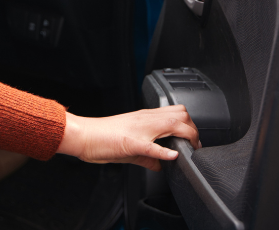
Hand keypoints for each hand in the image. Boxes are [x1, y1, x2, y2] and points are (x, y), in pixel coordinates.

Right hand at [57, 105, 199, 170]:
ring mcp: (139, 129)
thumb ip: (149, 157)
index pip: (177, 112)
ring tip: (188, 149)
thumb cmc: (103, 138)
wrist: (84, 135)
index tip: (194, 141)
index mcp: (145, 118)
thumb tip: (162, 165)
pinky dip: (163, 151)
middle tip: (194, 146)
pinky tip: (170, 157)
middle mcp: (145, 119)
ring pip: (171, 122)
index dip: (191, 125)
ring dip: (185, 135)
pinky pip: (150, 145)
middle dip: (193, 130)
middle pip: (181, 114)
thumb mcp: (131, 148)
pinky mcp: (131, 142)